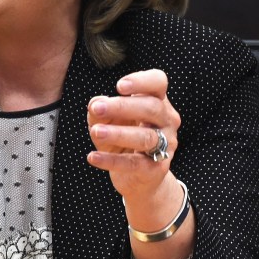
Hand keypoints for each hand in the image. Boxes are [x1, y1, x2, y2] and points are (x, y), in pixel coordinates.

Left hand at [85, 68, 181, 200]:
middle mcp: (167, 120)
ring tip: (95, 132)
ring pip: (145, 137)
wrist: (138, 177)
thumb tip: (95, 104)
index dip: (141, 81)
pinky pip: (134, 163)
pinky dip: (111, 160)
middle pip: (152, 108)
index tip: (119, 86)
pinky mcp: (156, 169)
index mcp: (157, 101)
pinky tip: (92, 157)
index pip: (158, 82)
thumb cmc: (122, 138)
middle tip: (97, 108)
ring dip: (118, 133)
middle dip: (123, 107)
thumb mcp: (107, 121)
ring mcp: (166, 145)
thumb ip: (100, 111)